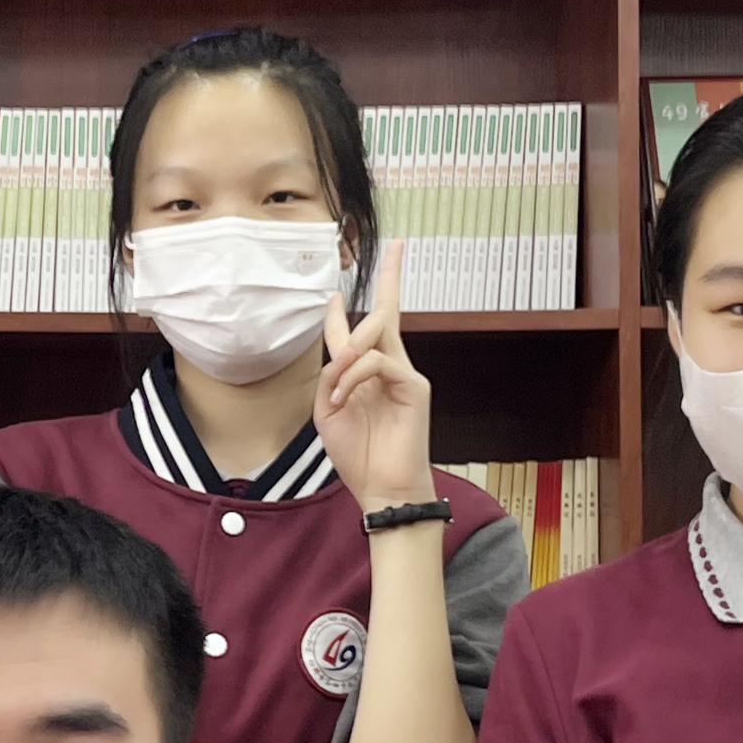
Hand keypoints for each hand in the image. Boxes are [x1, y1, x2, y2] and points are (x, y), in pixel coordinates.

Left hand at [315, 245, 434, 511]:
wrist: (383, 490)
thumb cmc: (357, 456)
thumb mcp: (328, 412)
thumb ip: (331, 379)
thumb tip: (338, 353)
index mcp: (368, 375)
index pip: (362, 331)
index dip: (349, 308)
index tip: (338, 287)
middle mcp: (390, 368)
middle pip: (388, 313)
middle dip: (391, 279)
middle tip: (389, 253)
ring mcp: (405, 375)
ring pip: (380, 332)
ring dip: (350, 348)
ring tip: (337, 379)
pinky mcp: (414, 387)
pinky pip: (379, 363)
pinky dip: (355, 377)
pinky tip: (344, 399)